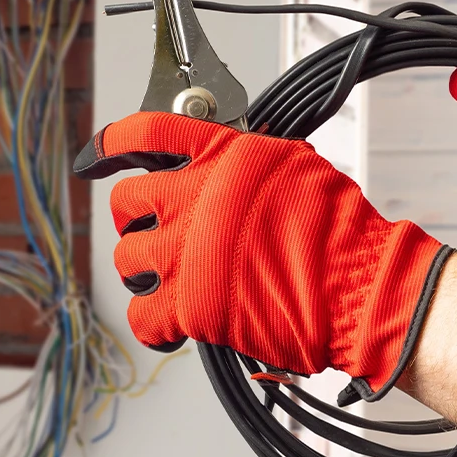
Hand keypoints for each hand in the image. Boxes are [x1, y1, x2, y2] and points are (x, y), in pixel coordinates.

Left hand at [74, 112, 449, 402]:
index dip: (110, 143)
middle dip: (133, 218)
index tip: (98, 155)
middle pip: (124, 201)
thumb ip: (242, 160)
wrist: (358, 285)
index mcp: (219, 158)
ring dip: (144, 271)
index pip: (144, 133)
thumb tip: (219, 163)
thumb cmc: (338, 230)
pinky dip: (154, 323)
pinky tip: (175, 322)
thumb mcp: (292, 165)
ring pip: (126, 258)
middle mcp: (194, 199)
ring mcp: (186, 253)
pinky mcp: (188, 305)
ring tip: (174, 279)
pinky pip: (141, 316)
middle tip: (154, 232)